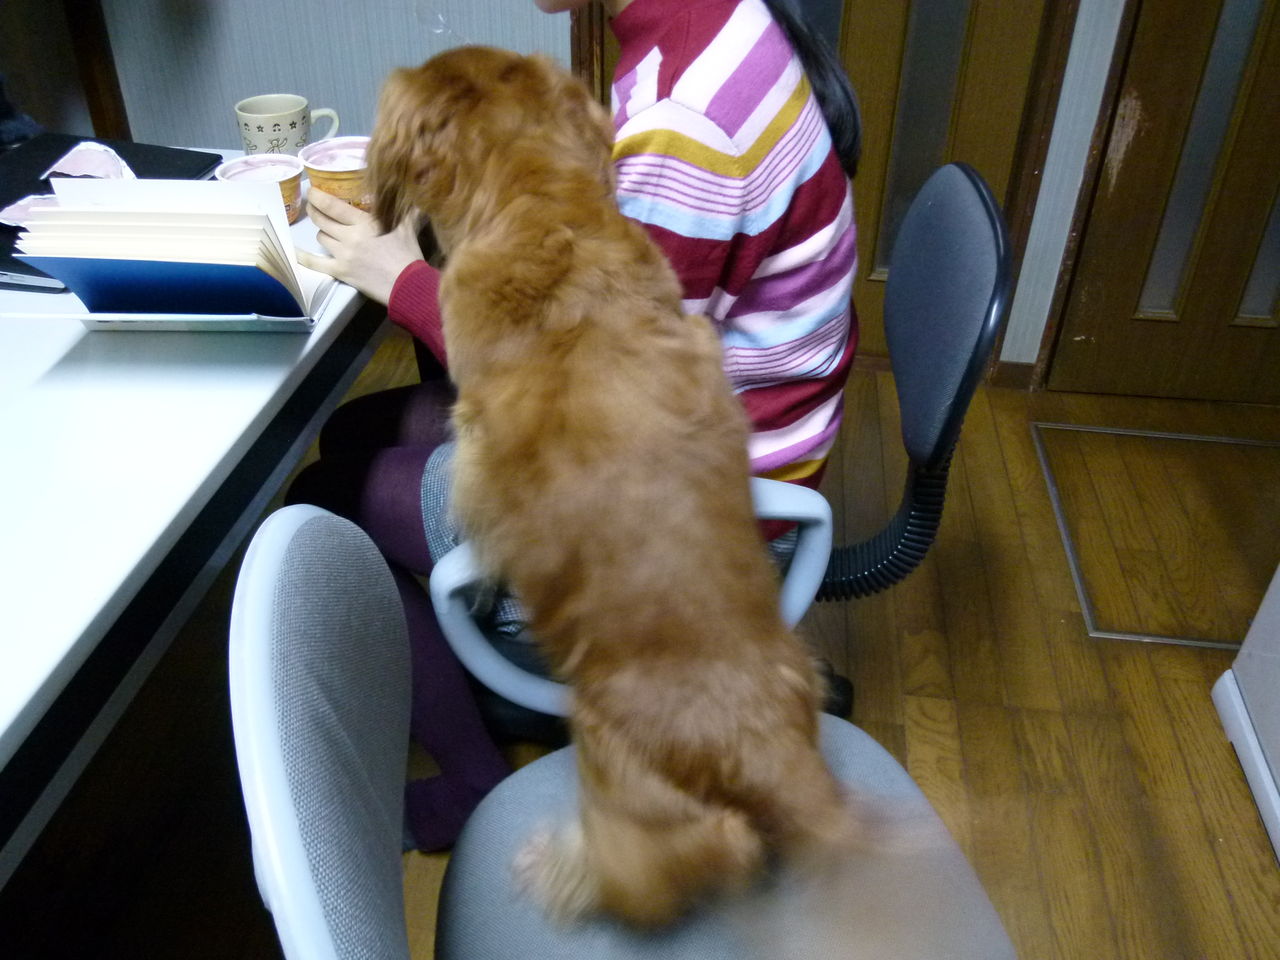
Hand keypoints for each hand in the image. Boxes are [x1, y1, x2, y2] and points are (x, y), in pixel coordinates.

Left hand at [297, 188, 424, 305]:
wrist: (407, 285)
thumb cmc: (408, 255)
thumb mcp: (407, 228)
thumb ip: (406, 211)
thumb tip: (414, 197)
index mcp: (363, 223)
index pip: (332, 206)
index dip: (318, 196)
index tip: (312, 191)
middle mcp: (349, 236)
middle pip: (322, 219)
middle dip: (314, 210)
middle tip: (313, 207)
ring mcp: (342, 255)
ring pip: (320, 237)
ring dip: (322, 232)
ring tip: (326, 230)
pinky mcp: (340, 272)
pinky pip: (315, 263)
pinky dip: (303, 257)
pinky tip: (294, 251)